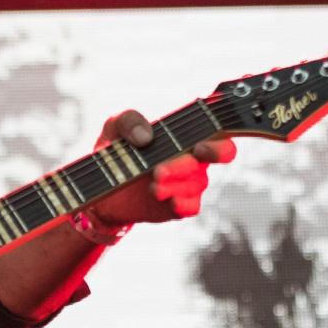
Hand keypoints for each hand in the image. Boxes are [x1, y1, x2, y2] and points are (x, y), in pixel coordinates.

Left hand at [85, 109, 234, 226]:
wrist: (103, 187)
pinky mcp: (179, 205)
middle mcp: (195, 156)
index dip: (225, 125)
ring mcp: (189, 181)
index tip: (208, 127)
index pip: (218, 125)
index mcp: (186, 132)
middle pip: (221, 152)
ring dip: (178, 180)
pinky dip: (182, 204)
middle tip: (190, 151)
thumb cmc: (118, 149)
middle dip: (210, 152)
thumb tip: (146, 136)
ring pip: (199, 181)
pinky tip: (168, 200)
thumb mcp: (116, 126)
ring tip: (154, 182)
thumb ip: (130, 120)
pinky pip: (192, 206)